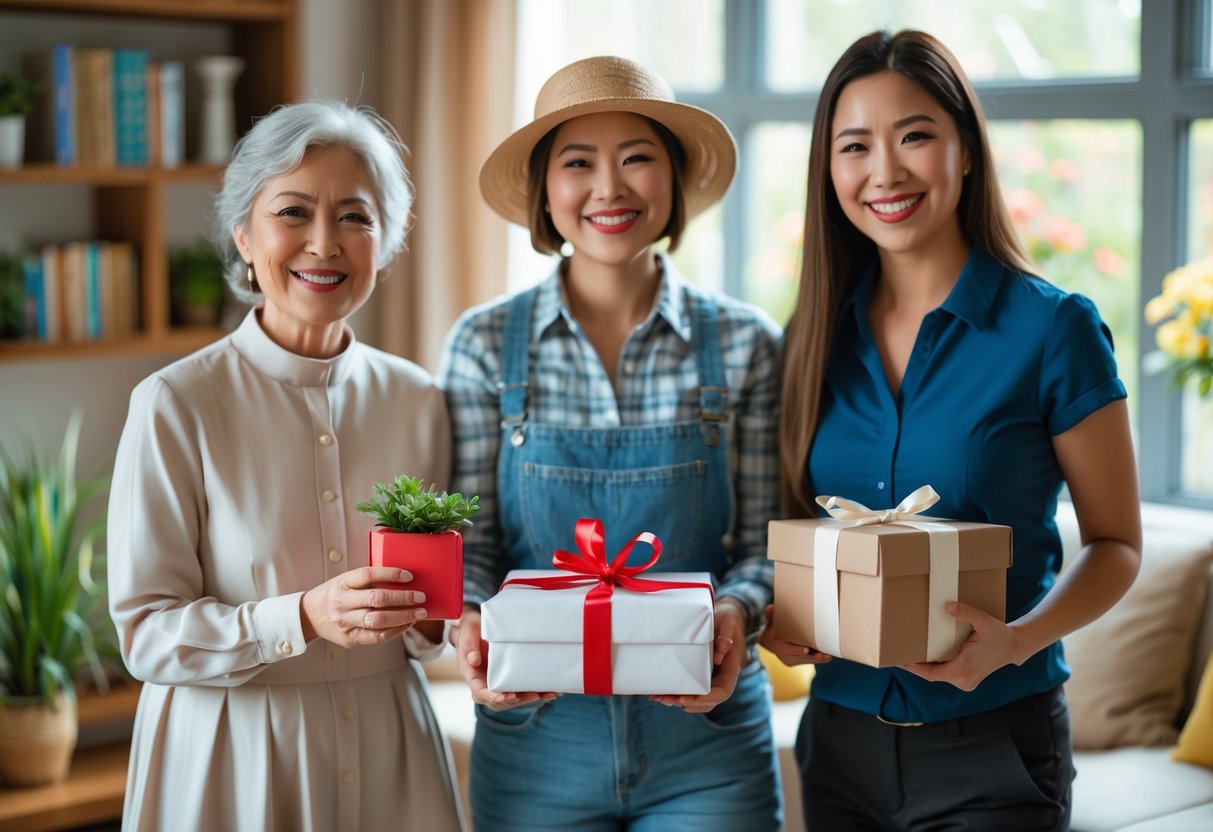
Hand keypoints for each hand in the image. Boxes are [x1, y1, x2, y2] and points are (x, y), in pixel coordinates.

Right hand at [300, 567, 427, 646]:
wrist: (310, 616)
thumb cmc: (336, 594)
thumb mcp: (346, 581)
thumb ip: (369, 580)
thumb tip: (405, 580)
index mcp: (342, 583)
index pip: (368, 574)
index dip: (390, 574)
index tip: (410, 576)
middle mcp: (342, 603)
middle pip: (377, 599)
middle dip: (403, 598)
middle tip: (421, 596)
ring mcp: (345, 623)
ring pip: (378, 620)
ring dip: (404, 616)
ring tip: (420, 613)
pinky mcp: (350, 639)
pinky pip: (377, 637)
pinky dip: (396, 630)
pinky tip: (407, 624)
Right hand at [452, 607, 557, 710]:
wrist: (475, 628)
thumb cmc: (470, 630)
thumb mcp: (467, 633)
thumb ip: (468, 646)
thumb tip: (473, 660)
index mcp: (472, 675)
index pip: (480, 693)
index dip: (492, 697)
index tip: (505, 696)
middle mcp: (484, 682)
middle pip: (498, 702)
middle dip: (516, 701)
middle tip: (533, 695)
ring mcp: (497, 681)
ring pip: (512, 698)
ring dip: (529, 699)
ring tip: (547, 694)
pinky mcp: (508, 678)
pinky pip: (520, 690)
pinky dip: (536, 692)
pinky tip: (551, 691)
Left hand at [650, 598, 746, 713]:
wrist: (726, 619)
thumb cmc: (727, 620)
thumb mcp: (728, 624)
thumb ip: (726, 638)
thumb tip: (717, 658)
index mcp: (732, 669)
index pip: (723, 691)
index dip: (707, 698)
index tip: (689, 698)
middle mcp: (722, 677)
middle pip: (709, 700)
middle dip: (688, 703)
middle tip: (668, 700)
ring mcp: (713, 678)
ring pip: (699, 698)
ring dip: (680, 701)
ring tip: (661, 698)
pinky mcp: (702, 674)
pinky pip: (693, 690)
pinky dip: (678, 693)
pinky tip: (662, 693)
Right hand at [757, 604, 831, 665]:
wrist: (772, 638)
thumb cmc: (774, 626)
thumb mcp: (771, 619)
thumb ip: (770, 614)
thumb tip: (770, 608)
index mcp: (774, 646)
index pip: (785, 649)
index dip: (795, 650)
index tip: (806, 650)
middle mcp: (783, 655)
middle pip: (798, 658)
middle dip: (811, 657)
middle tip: (823, 655)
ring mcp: (791, 659)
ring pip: (805, 661)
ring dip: (817, 659)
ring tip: (828, 655)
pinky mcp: (799, 660)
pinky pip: (809, 660)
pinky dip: (818, 659)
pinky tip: (828, 656)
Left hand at [899, 601, 1021, 690]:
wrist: (1014, 647)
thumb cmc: (1000, 634)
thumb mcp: (984, 621)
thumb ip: (966, 613)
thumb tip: (947, 606)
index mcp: (963, 669)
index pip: (931, 673)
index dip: (914, 668)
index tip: (899, 660)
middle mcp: (963, 680)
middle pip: (932, 675)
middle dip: (916, 666)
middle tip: (898, 653)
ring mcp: (965, 682)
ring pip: (938, 675)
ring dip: (925, 667)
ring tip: (908, 654)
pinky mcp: (967, 679)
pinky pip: (946, 674)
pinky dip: (935, 666)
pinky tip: (925, 656)